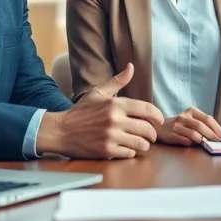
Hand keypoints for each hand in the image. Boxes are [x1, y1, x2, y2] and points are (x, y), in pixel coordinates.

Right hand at [37, 63, 164, 158]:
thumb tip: (131, 66)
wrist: (60, 131)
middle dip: (152, 134)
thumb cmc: (80, 111)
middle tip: (150, 135)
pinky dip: (130, 152)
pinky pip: (129, 154)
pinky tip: (126, 148)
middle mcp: (115, 119)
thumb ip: (117, 81)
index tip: (159, 121)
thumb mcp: (98, 93)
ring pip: (141, 144)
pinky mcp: (106, 151)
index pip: (147, 109)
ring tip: (140, 143)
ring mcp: (111, 136)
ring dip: (143, 145)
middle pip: (147, 129)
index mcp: (116, 104)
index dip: (158, 116)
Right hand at [156, 107, 220, 145]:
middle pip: (201, 126)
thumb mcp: (190, 120)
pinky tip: (196, 146)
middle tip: (220, 143)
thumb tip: (218, 136)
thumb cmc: (179, 125)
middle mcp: (184, 117)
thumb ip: (202, 125)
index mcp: (191, 111)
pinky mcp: (170, 134)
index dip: (217, 128)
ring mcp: (176, 125)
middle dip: (213, 135)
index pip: (208, 119)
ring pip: (193, 133)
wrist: (158, 127)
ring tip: (209, 145)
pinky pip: (184, 140)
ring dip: (203, 140)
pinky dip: (191, 143)